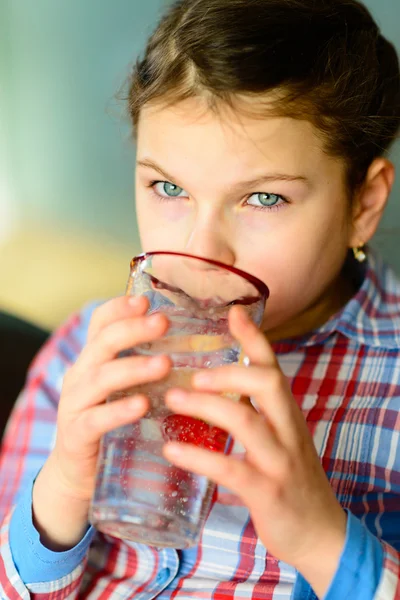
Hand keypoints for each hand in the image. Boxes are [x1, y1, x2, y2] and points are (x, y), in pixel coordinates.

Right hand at [33, 295, 170, 548]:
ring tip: (164, 363)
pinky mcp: (77, 434)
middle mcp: (80, 375)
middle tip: (163, 322)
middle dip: (133, 330)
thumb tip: (194, 343)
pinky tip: (141, 404)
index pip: (100, 323)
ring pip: (101, 378)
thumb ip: (148, 366)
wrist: (79, 474)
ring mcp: (75, 404)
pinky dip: (119, 410)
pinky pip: (97, 419)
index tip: (146, 301)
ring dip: (133, 368)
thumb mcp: (124, 388)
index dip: (119, 308)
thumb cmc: (112, 424)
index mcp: (93, 360)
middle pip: (102, 343)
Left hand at [164, 306, 345, 597]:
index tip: (233, 312)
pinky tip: (171, 449)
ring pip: (246, 420)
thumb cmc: (290, 480)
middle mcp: (288, 430)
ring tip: (171, 399)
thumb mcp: (280, 439)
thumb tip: (218, 390)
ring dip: (206, 406)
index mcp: (287, 414)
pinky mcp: (268, 492)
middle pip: (268, 383)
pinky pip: (231, 469)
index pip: (273, 367)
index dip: (255, 338)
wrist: (319, 533)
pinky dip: (199, 456)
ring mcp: (280, 460)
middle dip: (229, 371)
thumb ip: (257, 413)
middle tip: (190, 372)